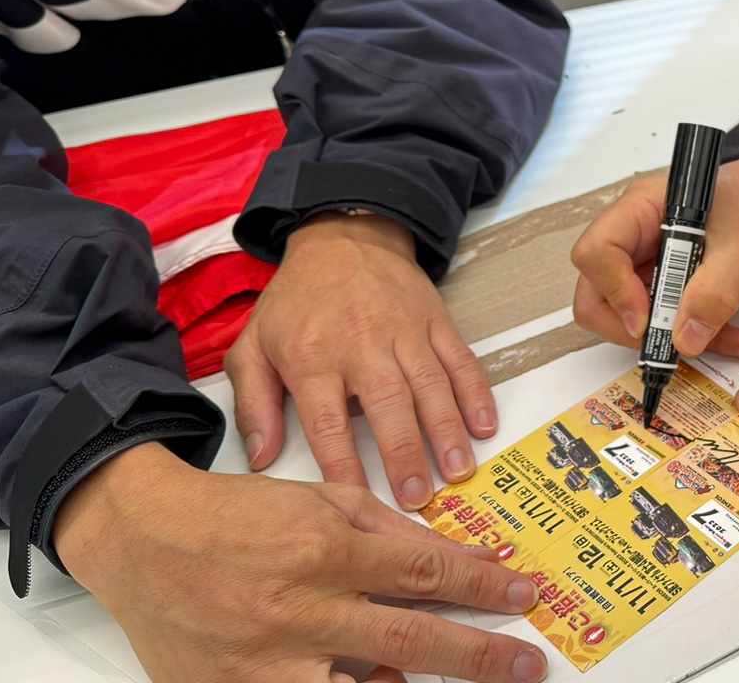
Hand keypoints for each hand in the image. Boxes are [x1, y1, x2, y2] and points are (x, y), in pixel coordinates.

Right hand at [55, 442, 547, 682]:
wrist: (141, 539)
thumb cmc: (237, 516)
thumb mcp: (325, 502)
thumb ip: (396, 534)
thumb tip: (466, 559)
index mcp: (322, 552)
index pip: (426, 575)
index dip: (484, 587)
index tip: (525, 597)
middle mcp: (297, 612)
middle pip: (410, 642)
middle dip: (481, 657)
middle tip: (528, 664)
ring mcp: (262, 665)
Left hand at [228, 211, 495, 509]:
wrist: (342, 239)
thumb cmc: (296, 302)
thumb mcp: (253, 347)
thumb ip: (254, 405)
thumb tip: (261, 458)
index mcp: (312, 357)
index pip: (328, 421)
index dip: (344, 463)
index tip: (357, 499)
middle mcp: (361, 344)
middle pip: (387, 404)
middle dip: (405, 452)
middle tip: (419, 497)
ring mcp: (404, 330)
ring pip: (430, 384)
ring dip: (447, 429)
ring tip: (460, 470)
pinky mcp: (435, 319)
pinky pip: (460, 359)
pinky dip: (476, 392)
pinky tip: (485, 426)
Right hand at [571, 158, 738, 359]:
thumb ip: (716, 291)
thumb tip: (685, 338)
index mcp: (642, 210)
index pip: (597, 251)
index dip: (614, 290)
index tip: (646, 319)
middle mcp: (636, 238)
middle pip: (597, 293)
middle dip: (631, 328)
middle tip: (672, 342)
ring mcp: (649, 265)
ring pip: (629, 318)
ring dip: (670, 340)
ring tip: (723, 340)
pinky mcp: (669, 287)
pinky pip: (665, 324)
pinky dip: (696, 338)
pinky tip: (735, 339)